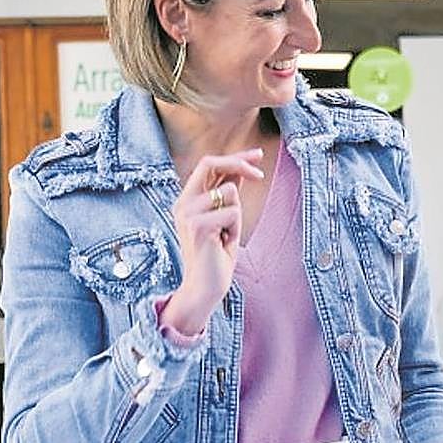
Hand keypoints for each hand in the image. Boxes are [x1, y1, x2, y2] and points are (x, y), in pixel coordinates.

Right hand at [162, 149, 264, 334]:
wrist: (205, 288)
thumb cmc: (216, 255)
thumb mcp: (224, 218)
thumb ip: (226, 194)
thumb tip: (241, 169)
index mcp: (187, 199)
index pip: (208, 164)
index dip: (234, 156)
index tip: (258, 154)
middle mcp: (182, 203)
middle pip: (210, 163)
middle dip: (238, 163)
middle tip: (260, 175)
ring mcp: (188, 213)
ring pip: (229, 192)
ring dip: (237, 215)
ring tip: (226, 236)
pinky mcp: (198, 226)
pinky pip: (233, 212)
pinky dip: (236, 229)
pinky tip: (224, 244)